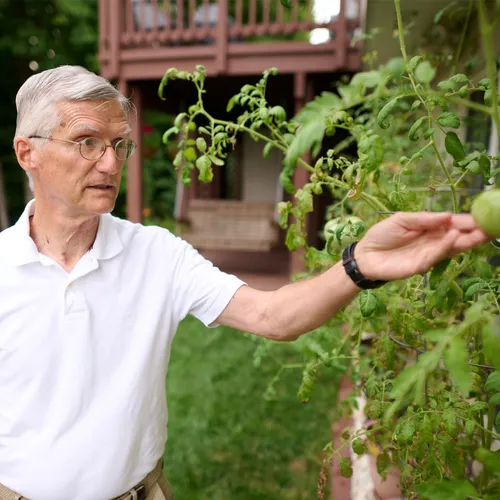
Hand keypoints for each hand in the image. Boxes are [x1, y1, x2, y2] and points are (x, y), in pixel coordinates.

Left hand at [355, 212, 490, 280]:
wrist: (364, 254)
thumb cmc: (383, 235)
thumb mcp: (402, 220)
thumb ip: (424, 219)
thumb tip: (448, 216)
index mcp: (431, 229)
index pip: (454, 224)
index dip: (470, 221)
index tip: (487, 217)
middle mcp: (434, 243)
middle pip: (459, 238)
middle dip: (476, 233)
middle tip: (493, 228)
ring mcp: (428, 255)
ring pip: (452, 248)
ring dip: (467, 241)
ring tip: (482, 233)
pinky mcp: (419, 266)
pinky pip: (435, 256)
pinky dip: (445, 247)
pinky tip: (454, 238)